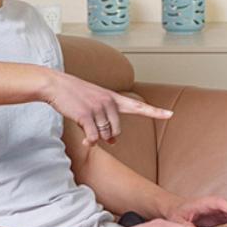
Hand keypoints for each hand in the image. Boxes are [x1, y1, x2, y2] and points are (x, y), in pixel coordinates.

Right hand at [45, 71, 172, 145]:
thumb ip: (107, 118)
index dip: (156, 112)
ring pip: (105, 135)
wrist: (55, 85)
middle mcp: (109, 101)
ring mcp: (98, 108)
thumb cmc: (74, 94)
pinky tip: (85, 141)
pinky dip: (90, 142)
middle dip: (108, 135)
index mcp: (113, 97)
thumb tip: (112, 141)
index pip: (139, 106)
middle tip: (96, 131)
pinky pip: (94, 137)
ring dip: (96, 137)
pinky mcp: (86, 115)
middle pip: (117, 131)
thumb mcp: (94, 102)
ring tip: (86, 130)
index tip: (170, 114)